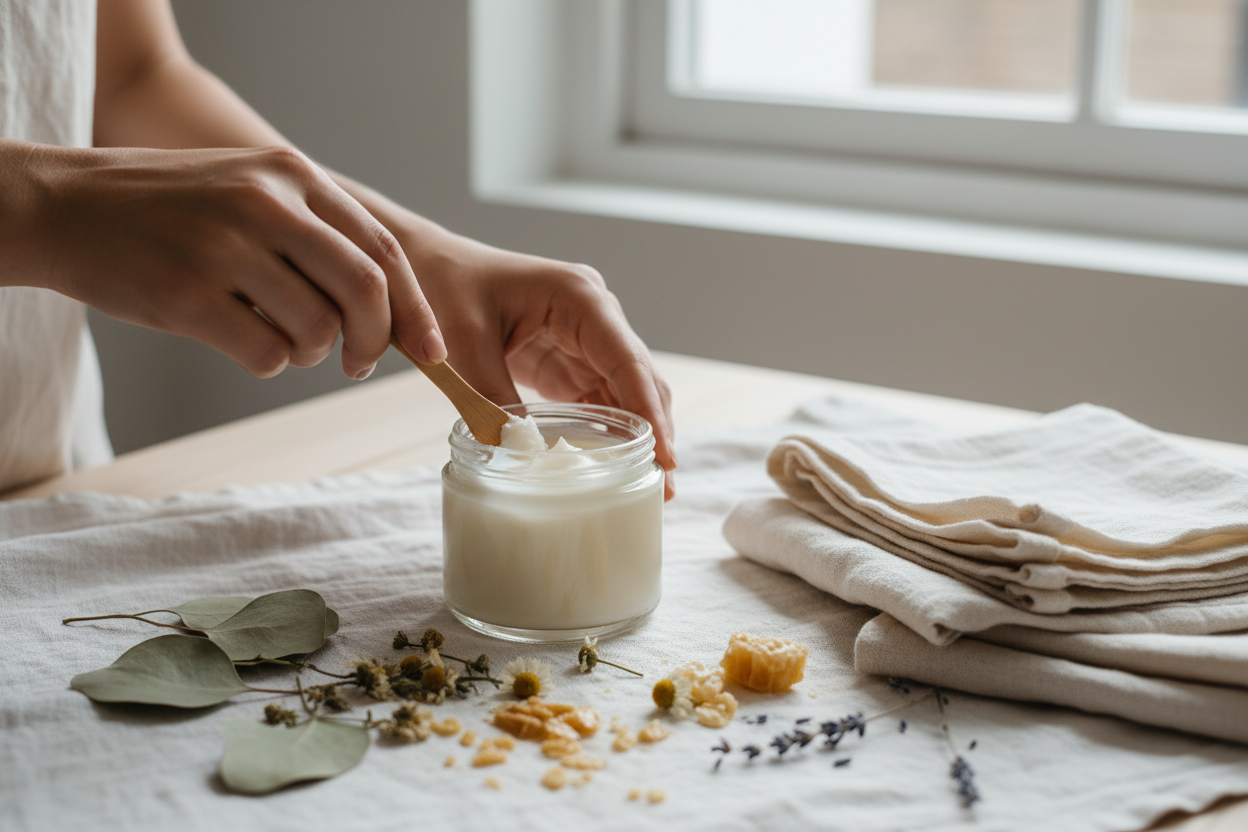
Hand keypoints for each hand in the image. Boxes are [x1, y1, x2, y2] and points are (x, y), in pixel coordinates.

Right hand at [14, 142, 444, 378]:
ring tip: (276, 336)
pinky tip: (240, 340)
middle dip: (377, 341)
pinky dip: (267, 361)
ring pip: (318, 330)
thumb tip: (389, 304)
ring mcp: (227, 249)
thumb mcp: (250, 187)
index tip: (431, 349)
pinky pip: (267, 354)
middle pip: (366, 291)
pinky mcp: (189, 296)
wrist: (64, 205)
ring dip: (310, 352)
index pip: (382, 249)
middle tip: (359, 363)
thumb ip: (315, 230)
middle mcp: (267, 205)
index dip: (415, 307)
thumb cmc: (169, 207)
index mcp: (291, 175)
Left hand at [396, 219, 676, 498]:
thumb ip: (493, 400)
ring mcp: (586, 337)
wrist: (423, 266)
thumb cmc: (442, 287)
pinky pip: (601, 398)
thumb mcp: (464, 345)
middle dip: (655, 432)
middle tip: (665, 487)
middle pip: (640, 379)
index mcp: (578, 298)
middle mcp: (594, 314)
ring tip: (651, 487)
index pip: (627, 361)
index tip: (664, 457)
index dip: (650, 412)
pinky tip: (615, 466)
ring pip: (628, 392)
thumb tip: (520, 458)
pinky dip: (610, 432)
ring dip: (639, 436)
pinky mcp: (570, 358)